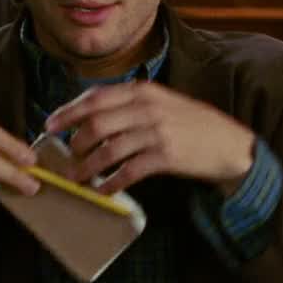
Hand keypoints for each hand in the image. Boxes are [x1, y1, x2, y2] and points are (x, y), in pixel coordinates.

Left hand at [44, 80, 256, 195]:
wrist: (231, 145)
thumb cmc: (193, 126)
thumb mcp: (164, 104)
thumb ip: (132, 106)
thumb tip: (92, 120)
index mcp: (143, 91)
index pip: (95, 97)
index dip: (68, 112)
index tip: (51, 125)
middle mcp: (147, 108)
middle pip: (95, 124)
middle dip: (74, 145)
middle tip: (66, 160)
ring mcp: (157, 131)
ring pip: (107, 150)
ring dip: (87, 168)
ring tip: (77, 180)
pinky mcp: (166, 156)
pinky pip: (128, 171)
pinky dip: (111, 183)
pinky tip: (103, 191)